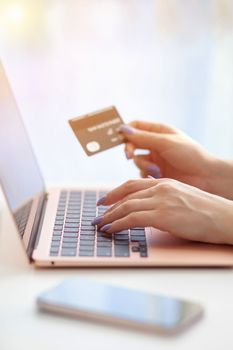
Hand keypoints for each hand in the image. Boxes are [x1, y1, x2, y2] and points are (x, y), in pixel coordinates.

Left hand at [95, 178, 232, 244]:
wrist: (223, 216)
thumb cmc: (206, 211)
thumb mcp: (182, 197)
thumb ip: (164, 198)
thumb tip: (149, 207)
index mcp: (164, 183)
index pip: (132, 185)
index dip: (115, 192)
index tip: (104, 200)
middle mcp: (160, 188)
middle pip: (126, 194)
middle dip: (108, 205)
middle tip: (97, 214)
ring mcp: (161, 200)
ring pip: (126, 206)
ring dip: (109, 216)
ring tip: (100, 225)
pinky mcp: (163, 215)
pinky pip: (132, 218)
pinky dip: (118, 224)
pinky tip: (111, 230)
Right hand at [120, 121, 232, 199]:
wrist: (205, 176)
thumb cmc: (190, 154)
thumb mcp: (165, 142)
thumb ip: (143, 138)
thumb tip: (123, 129)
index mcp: (159, 131)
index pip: (136, 126)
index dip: (126, 130)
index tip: (118, 136)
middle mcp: (155, 144)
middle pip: (132, 143)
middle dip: (130, 150)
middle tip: (129, 156)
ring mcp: (155, 158)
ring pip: (137, 160)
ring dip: (143, 165)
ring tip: (156, 170)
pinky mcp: (156, 173)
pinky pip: (142, 172)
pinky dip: (147, 174)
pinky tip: (158, 175)